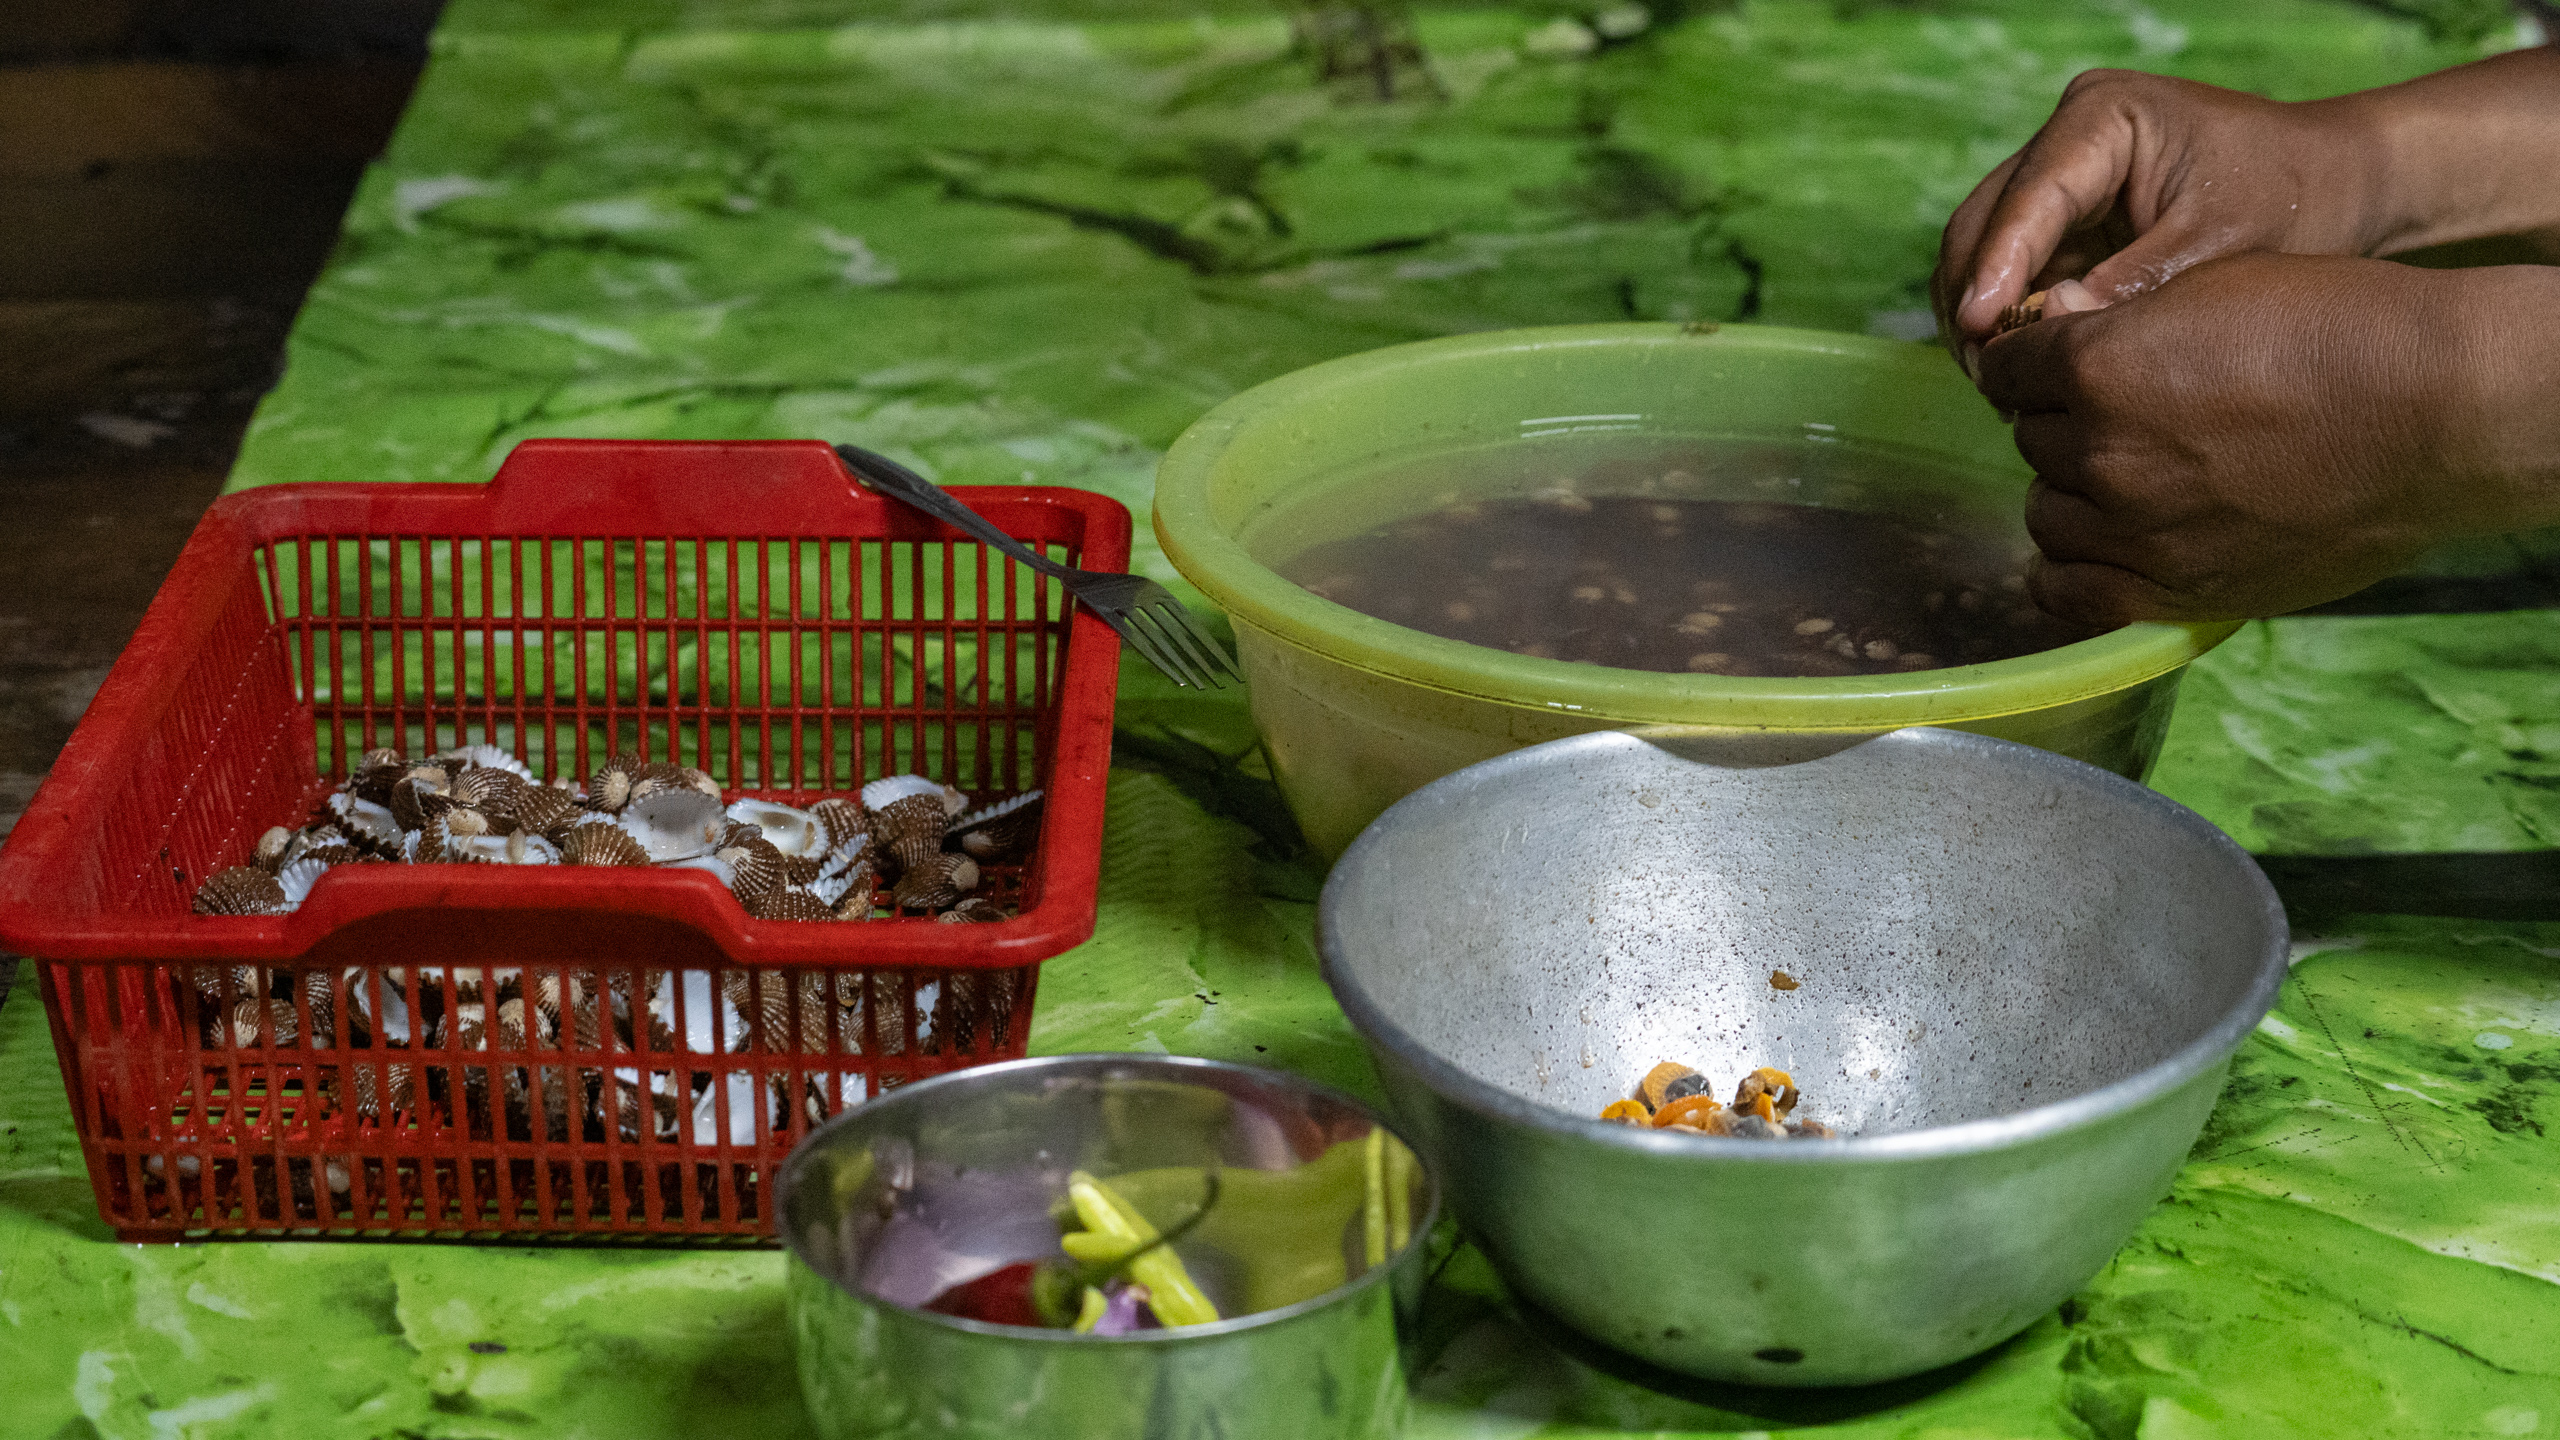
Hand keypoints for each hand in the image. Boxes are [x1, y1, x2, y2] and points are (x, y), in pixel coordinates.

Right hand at [1935, 48, 2559, 369]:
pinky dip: (2009, 323)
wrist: (2337, 186)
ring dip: (1984, 320)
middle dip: (1976, 301)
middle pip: (1980, 223)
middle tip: (1990, 378)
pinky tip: (2025, 370)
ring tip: (2006, 385)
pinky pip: (2012, 275)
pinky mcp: (2064, 222)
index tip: (1978, 330)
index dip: (1996, 267)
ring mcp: (2059, 179)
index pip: (2028, 197)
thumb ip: (2130, 284)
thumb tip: (2049, 330)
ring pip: (1983, 253)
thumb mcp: (2219, 244)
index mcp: (2102, 117)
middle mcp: (2066, 139)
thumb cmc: (2295, 197)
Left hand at [1977, 252, 2559, 624]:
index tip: (2061, 366)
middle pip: (2033, 442)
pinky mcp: (2175, 589)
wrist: (2434, 410)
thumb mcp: (2214, 284)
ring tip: (2126, 479)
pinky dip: (2068, 573)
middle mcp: (2101, 454)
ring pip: (2048, 515)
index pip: (2013, 368)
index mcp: (2097, 367)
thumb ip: (2120, 315)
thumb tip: (2057, 327)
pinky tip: (2091, 553)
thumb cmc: (2339, 329)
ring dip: (2072, 495)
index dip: (2037, 362)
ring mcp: (2135, 529)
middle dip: (2065, 426)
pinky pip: (2073, 593)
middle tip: (2121, 419)